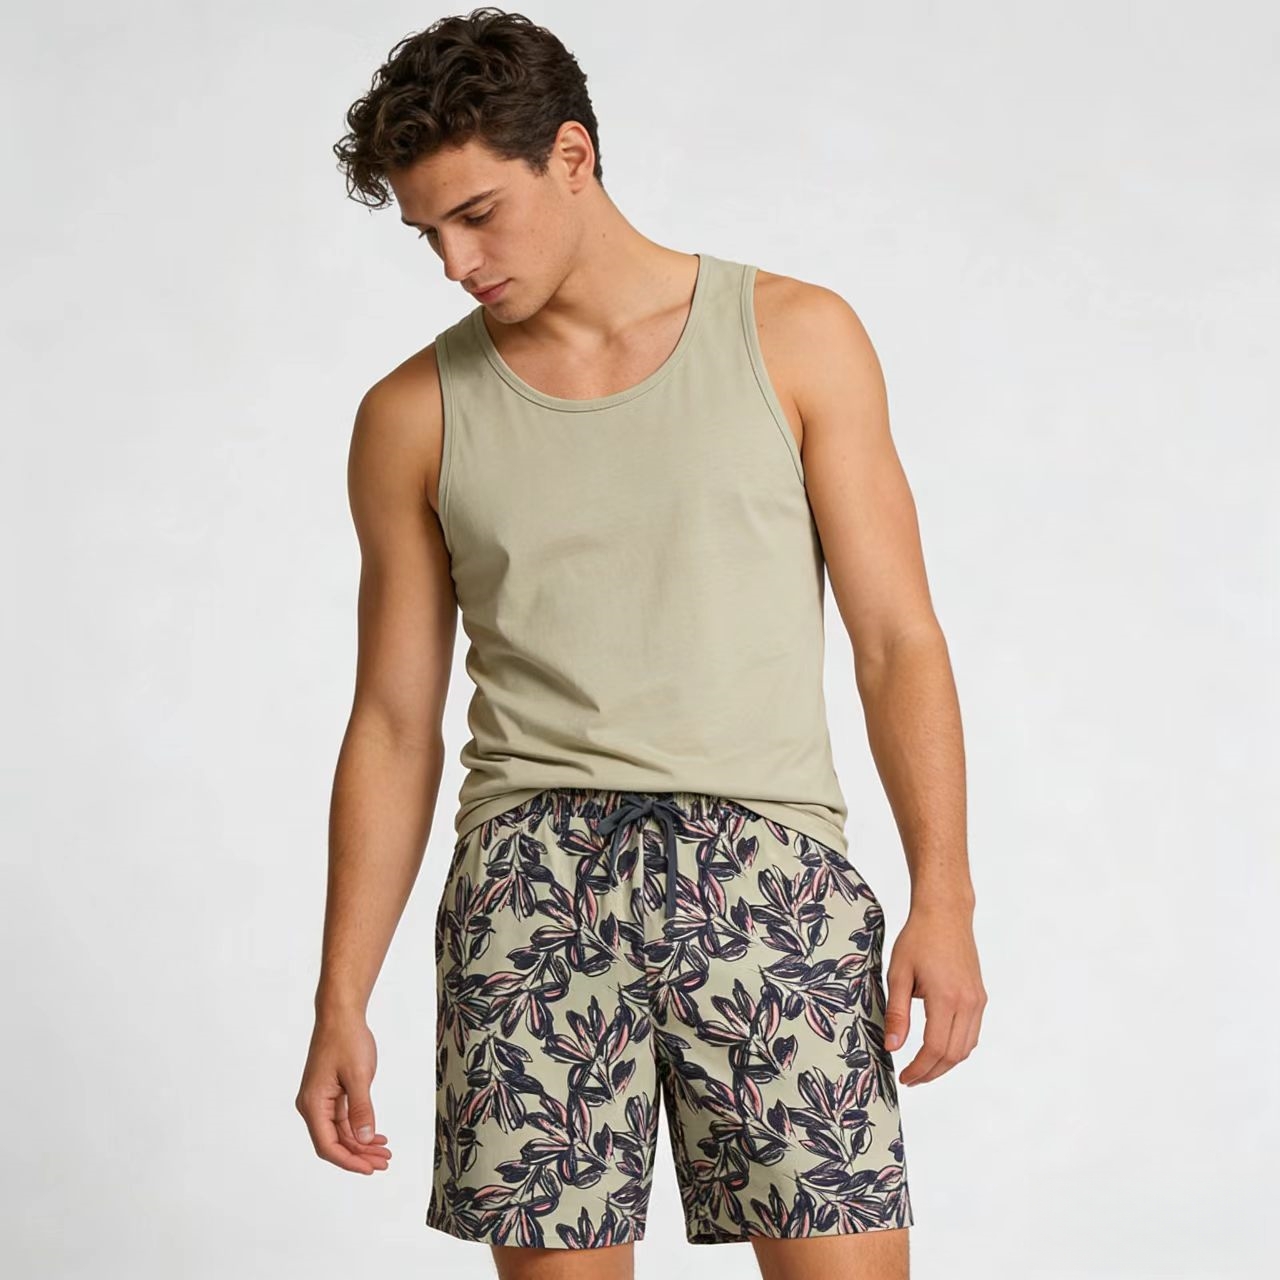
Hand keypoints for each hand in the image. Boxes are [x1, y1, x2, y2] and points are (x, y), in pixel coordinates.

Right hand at [295, 1011, 392, 1173]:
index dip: (349, 1160)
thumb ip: (361, 1109)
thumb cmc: (347, 1040)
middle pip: (334, 1142)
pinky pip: (343, 1119)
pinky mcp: (330, 1094)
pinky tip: (377, 1136)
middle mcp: (313, 1106)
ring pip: (340, 1132)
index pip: (328, 1145)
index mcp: (313, 1104)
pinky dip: (360, 1128)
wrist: (341, 1015)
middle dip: (359, 1154)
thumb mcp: (358, 1076)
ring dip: (362, 1143)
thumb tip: (365, 1139)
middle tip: (384, 1162)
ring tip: (385, 1152)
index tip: (370, 1168)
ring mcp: (321, 1100)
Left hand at [883, 900, 986, 1086]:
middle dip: (931, 1072)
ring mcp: (977, 1000)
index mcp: (946, 998)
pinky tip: (938, 1048)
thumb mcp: (898, 974)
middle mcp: (968, 1003)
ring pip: (966, 1047)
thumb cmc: (918, 938)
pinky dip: (957, 1048)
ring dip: (945, 1063)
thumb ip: (897, 1013)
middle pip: (953, 1055)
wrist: (945, 914)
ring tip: (922, 1068)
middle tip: (910, 1078)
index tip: (903, 1077)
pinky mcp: (980, 996)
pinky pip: (972, 1033)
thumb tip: (892, 1047)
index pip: (935, 1048)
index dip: (919, 1069)